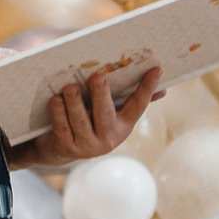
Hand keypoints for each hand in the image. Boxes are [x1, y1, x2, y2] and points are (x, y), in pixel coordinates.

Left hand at [16, 68, 161, 167]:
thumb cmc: (89, 122)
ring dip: (74, 103)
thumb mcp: (111, 114)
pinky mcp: (67, 147)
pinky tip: (55, 99)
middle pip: (106, 114)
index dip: (147, 88)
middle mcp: (109, 138)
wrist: (59, 149)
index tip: (156, 69)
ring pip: (81, 122)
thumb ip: (130, 101)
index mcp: (123, 125)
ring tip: (70, 87)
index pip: (139, 105)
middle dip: (101, 95)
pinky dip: (58, 112)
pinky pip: (62, 127)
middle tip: (97, 76)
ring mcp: (88, 145)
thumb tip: (163, 91)